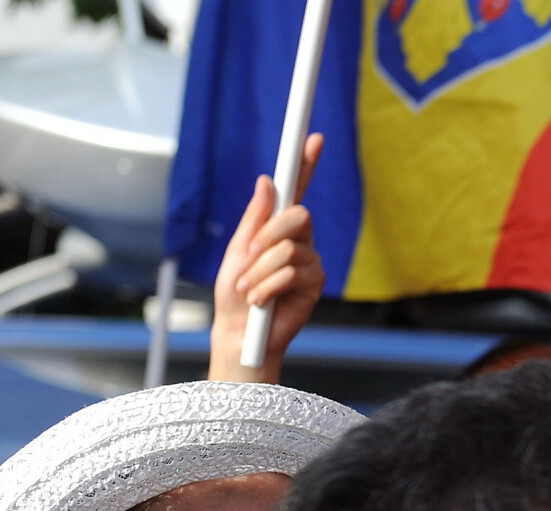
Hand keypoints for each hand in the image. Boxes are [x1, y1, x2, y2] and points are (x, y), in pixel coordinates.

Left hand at [209, 133, 324, 382]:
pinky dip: (269, 286)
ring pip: (290, 248)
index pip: (295, 189)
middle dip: (270, 234)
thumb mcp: (238, 249)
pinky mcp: (314, 283)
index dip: (305, 163)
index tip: (313, 138)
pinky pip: (292, 271)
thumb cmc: (235, 292)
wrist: (239, 331)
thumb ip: (256, 217)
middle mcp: (298, 239)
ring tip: (251, 289)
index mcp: (276, 226)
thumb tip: (268, 180)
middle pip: (298, 215)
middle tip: (252, 253)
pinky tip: (262, 300)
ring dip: (261, 270)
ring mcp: (309, 260)